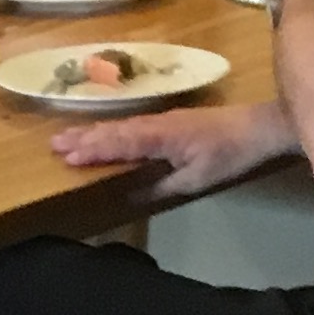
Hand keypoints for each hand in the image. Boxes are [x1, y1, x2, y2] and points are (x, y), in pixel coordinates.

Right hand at [45, 97, 292, 198]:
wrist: (259, 128)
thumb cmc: (229, 155)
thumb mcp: (196, 179)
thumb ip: (161, 185)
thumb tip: (128, 195)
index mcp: (160, 137)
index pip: (119, 143)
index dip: (93, 149)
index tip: (65, 155)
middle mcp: (157, 124)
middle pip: (114, 130)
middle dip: (84, 137)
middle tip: (53, 144)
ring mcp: (163, 119)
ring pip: (122, 125)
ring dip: (94, 131)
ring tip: (67, 137)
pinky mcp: (171, 121)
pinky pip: (134, 125)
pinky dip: (113, 130)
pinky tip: (104, 134)